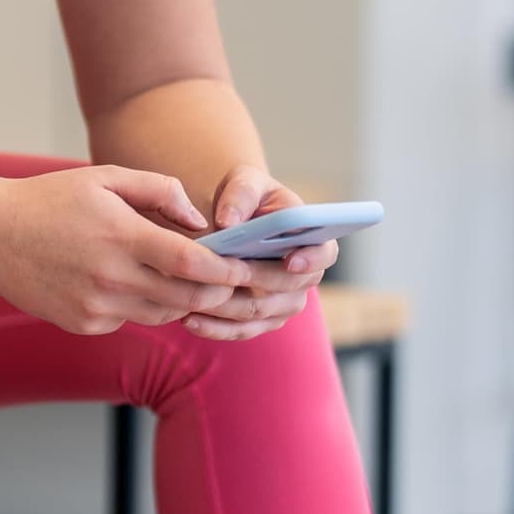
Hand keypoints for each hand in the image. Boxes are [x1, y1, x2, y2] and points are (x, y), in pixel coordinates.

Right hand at [0, 167, 249, 335]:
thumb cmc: (49, 200)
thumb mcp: (106, 178)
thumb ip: (160, 192)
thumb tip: (200, 222)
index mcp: (122, 236)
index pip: (192, 264)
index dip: (226, 271)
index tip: (245, 268)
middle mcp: (112, 278)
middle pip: (187, 298)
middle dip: (216, 292)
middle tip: (230, 280)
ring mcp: (96, 307)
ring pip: (163, 314)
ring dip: (182, 300)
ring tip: (183, 277)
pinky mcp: (84, 324)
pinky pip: (131, 320)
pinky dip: (143, 305)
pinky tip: (130, 282)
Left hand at [186, 166, 333, 340]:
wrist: (231, 221)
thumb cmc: (246, 198)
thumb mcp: (245, 183)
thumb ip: (240, 195)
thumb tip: (229, 222)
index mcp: (313, 239)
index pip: (325, 253)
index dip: (311, 259)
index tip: (290, 260)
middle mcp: (304, 277)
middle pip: (287, 288)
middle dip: (255, 281)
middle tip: (224, 274)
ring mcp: (284, 303)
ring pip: (260, 313)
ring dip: (228, 309)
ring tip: (195, 299)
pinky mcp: (260, 321)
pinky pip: (241, 330)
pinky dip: (215, 327)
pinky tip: (189, 319)